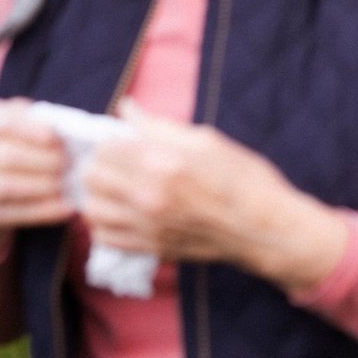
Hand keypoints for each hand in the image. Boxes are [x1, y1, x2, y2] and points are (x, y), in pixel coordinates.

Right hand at [0, 98, 74, 244]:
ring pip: (1, 188)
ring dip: (40, 187)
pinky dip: (39, 211)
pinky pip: (6, 214)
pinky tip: (65, 208)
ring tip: (68, 183)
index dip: (27, 130)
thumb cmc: (7, 135)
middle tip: (70, 162)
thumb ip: (33, 118)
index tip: (56, 137)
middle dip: (39, 160)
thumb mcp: (14, 116)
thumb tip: (65, 128)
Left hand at [80, 101, 347, 292]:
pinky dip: (106, 224)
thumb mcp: (209, 141)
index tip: (126, 141)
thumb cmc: (245, 179)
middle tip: (119, 163)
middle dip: (102, 165)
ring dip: (99, 195)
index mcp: (163, 163)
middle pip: (92, 177)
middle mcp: (149, 196)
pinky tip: (123, 214)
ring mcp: (148, 226)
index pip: (107, 147)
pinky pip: (104, 237)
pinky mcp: (151, 248)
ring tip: (116, 189)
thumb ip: (161, 127)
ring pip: (91, 209)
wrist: (266, 229)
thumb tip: (127, 110)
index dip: (113, 140)